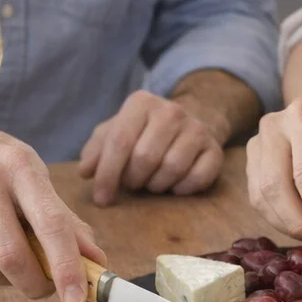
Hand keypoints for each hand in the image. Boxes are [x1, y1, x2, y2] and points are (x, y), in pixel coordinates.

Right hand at [0, 117, 106, 301]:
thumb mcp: (35, 178)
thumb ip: (66, 221)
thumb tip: (97, 262)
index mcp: (20, 166)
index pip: (50, 223)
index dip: (66, 266)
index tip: (77, 299)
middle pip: (12, 255)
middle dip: (35, 284)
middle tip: (46, 287)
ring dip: (8, 280)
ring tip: (15, 263)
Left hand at [78, 90, 223, 203]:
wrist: (185, 125)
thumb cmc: (141, 133)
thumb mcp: (114, 133)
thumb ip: (96, 149)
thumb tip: (86, 171)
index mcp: (141, 102)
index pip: (120, 142)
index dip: (107, 175)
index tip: (101, 199)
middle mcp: (171, 110)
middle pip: (145, 157)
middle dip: (133, 179)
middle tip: (132, 183)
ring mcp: (196, 129)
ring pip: (172, 169)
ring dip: (156, 185)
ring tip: (151, 181)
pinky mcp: (215, 149)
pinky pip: (198, 178)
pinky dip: (182, 189)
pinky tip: (174, 185)